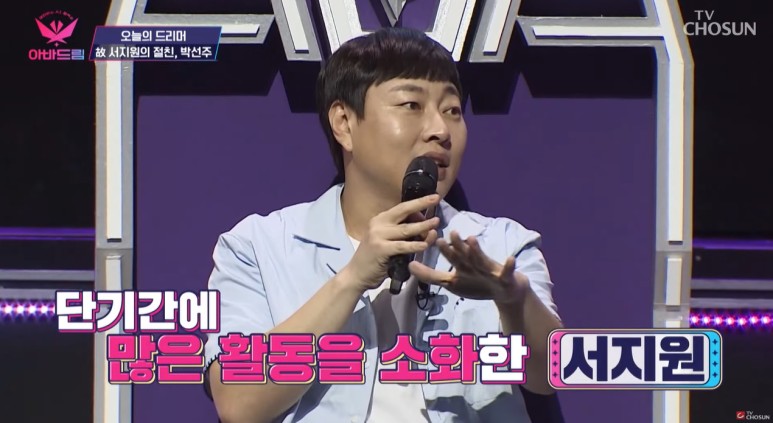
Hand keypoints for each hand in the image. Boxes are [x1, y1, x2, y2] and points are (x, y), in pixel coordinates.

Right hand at [340, 194, 440, 293]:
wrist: (356, 275)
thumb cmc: (374, 258)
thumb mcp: (386, 240)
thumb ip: (400, 233)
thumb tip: (423, 226)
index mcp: (380, 219)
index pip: (401, 208)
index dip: (418, 202)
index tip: (433, 197)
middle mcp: (378, 224)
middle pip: (403, 211)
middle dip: (421, 204)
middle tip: (436, 198)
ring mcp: (378, 236)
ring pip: (406, 229)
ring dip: (423, 226)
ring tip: (436, 223)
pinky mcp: (380, 249)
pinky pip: (402, 246)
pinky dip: (415, 245)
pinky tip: (425, 245)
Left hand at [408, 230, 529, 303]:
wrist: (506, 292)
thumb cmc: (477, 284)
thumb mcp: (452, 282)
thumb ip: (431, 276)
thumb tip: (409, 266)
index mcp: (464, 265)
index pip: (452, 256)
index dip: (444, 249)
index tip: (434, 239)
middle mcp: (476, 264)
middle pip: (467, 255)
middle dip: (460, 245)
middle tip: (452, 233)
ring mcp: (491, 270)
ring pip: (484, 260)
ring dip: (478, 251)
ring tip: (472, 239)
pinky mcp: (506, 277)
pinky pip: (507, 272)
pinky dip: (509, 267)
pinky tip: (510, 260)